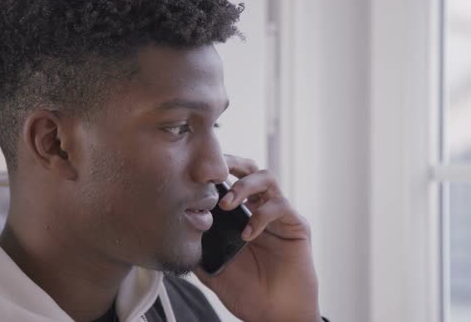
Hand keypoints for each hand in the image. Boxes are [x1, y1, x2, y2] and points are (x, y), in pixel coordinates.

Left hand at [195, 155, 319, 321]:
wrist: (274, 315)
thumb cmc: (249, 293)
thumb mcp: (213, 270)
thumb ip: (199, 251)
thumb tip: (174, 236)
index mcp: (242, 216)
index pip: (231, 182)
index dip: (217, 173)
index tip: (196, 174)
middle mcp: (261, 210)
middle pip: (251, 170)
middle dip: (233, 164)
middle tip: (215, 172)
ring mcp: (279, 216)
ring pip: (267, 179)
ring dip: (244, 186)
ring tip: (228, 203)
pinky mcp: (296, 225)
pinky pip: (280, 205)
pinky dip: (261, 214)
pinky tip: (248, 233)